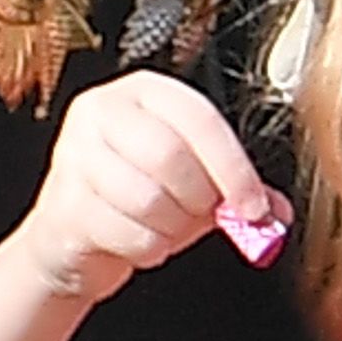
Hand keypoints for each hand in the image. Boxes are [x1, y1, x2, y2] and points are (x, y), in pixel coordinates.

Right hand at [0, 71, 281, 340]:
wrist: (70, 238)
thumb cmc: (134, 198)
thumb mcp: (191, 184)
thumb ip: (235, 189)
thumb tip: (278, 211)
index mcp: (144, 91)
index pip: (199, 118)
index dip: (233, 167)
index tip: (254, 205)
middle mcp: (104, 111)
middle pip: (170, 155)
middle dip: (199, 199)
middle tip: (205, 217)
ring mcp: (75, 155)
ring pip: (147, 198)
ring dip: (172, 228)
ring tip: (168, 229)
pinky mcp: (63, 203)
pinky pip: (124, 232)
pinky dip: (146, 249)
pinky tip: (141, 243)